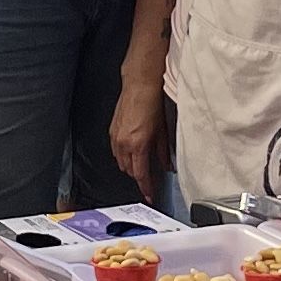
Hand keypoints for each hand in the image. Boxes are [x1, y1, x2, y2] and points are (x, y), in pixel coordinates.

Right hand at [110, 67, 167, 187]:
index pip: (141, 174)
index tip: (150, 194)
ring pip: (121, 162)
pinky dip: (124, 156)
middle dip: (139, 176)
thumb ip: (163, 152)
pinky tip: (132, 151)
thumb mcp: (162, 131)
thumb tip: (167, 165)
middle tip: (149, 178)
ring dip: (130, 166)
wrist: (139, 85)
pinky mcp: (112, 131)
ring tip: (141, 164)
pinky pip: (116, 151)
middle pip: (129, 170)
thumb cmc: (152, 103)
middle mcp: (124, 143)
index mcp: (138, 144)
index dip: (146, 187)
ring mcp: (116, 137)